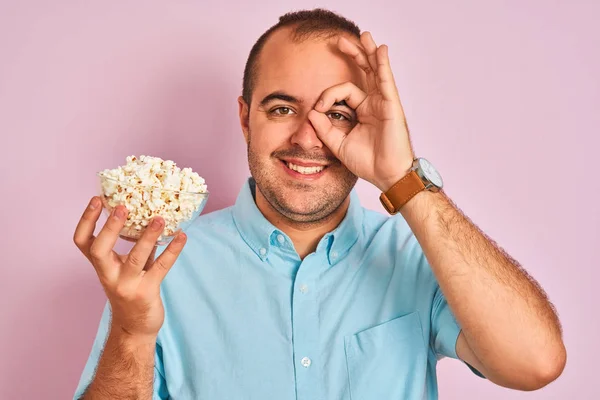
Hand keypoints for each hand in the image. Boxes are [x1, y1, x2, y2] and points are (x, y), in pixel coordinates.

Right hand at [73, 197, 186, 340]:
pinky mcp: (147, 292)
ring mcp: (127, 285)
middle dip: (110, 228)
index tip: (96, 200)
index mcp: (101, 266)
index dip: (86, 221)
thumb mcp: (128, 267)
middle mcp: (109, 275)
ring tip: (160, 218)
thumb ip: (135, 246)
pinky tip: (182, 236)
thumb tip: (150, 215)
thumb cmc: (131, 290)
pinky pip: (161, 267)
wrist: (135, 328)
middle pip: (99, 250)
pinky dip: (173, 250)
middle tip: (122, 207)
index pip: (83, 242)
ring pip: (135, 258)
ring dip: (148, 236)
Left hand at [308, 31, 414, 191]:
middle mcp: (373, 103)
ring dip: (368, 52)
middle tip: (339, 40)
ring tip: (363, 35)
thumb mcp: (338, 144)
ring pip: (375, 71)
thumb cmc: (367, 162)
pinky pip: (386, 80)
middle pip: (363, 72)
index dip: (327, 96)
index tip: (318, 109)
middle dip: (353, 54)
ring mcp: (383, 102)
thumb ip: (323, 128)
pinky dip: (382, 64)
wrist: (385, 175)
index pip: (343, 92)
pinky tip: (380, 49)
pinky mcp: (391, 105)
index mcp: (362, 111)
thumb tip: (310, 111)